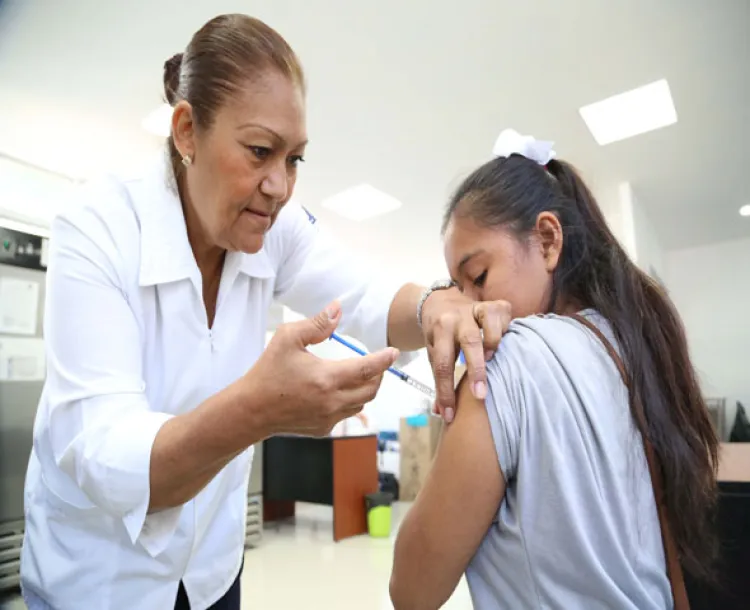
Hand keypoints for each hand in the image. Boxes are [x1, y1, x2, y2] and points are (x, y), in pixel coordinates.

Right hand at [247, 301, 398, 436]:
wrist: (251, 409)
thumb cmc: (268, 372)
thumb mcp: (288, 338)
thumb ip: (317, 323)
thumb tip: (338, 308)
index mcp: (326, 378)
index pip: (367, 369)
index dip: (384, 360)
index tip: (394, 352)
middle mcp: (332, 401)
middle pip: (372, 389)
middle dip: (378, 375)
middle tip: (376, 363)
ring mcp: (328, 418)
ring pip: (361, 403)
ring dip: (365, 388)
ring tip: (358, 375)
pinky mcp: (323, 429)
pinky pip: (345, 414)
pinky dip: (349, 401)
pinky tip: (336, 391)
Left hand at [420, 288, 510, 422]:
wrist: (440, 302)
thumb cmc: (439, 335)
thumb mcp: (433, 354)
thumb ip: (439, 380)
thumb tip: (442, 413)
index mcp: (439, 331)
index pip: (441, 363)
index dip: (445, 391)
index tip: (449, 414)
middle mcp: (457, 317)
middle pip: (469, 341)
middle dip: (476, 369)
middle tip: (481, 395)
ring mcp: (476, 308)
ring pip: (490, 321)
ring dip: (492, 342)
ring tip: (491, 359)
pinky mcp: (494, 304)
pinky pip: (504, 313)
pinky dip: (506, 328)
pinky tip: (504, 340)